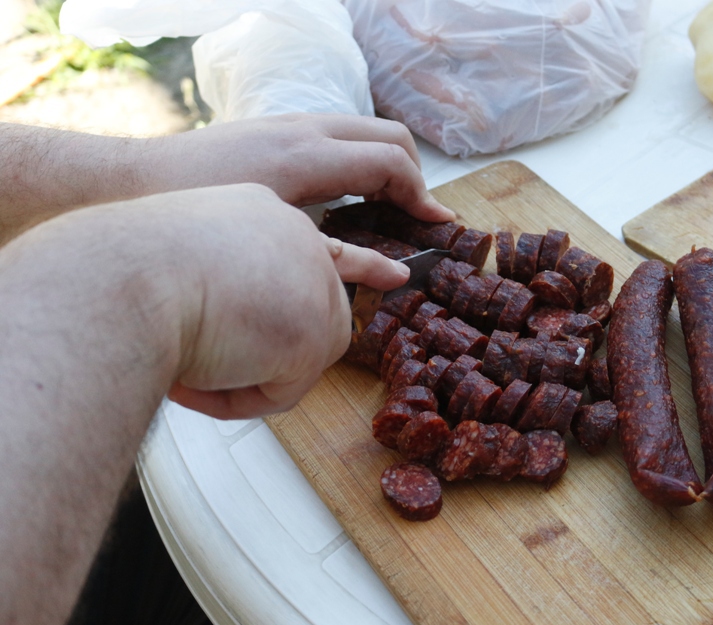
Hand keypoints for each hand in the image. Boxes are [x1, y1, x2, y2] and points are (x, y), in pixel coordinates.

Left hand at [144, 113, 455, 222]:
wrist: (133, 181)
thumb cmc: (198, 214)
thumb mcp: (273, 239)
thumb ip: (332, 249)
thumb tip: (377, 271)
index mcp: (309, 156)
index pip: (392, 163)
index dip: (423, 196)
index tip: (436, 226)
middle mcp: (305, 129)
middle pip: (389, 136)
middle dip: (415, 175)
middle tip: (419, 215)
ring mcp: (289, 123)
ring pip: (364, 130)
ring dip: (388, 163)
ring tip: (392, 205)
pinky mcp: (273, 129)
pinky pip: (338, 133)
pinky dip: (359, 158)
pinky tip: (347, 192)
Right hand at [144, 183, 406, 418]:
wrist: (120, 277)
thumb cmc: (121, 269)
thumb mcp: (177, 261)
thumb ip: (223, 287)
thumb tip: (234, 334)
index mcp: (261, 213)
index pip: (324, 244)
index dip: (363, 265)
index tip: (396, 274)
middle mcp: (296, 238)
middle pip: (309, 319)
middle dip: (266, 354)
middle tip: (204, 361)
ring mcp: (313, 281)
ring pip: (296, 359)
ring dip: (244, 376)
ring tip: (189, 361)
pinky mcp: (314, 330)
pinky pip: (283, 390)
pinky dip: (240, 398)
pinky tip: (200, 377)